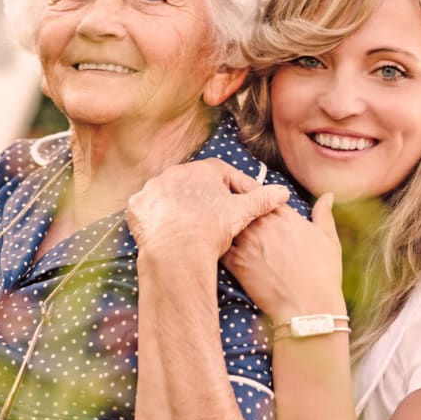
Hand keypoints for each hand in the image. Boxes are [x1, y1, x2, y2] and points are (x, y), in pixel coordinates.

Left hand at [127, 158, 289, 263]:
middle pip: (194, 182)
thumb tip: (283, 192)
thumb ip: (262, 199)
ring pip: (170, 194)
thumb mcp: (242, 212)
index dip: (234, 186)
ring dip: (179, 205)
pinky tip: (165, 230)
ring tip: (189, 226)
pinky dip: (156, 217)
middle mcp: (175, 172)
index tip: (241, 201)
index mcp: (202, 170)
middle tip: (214, 216)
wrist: (177, 249)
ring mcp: (153, 188)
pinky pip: (148, 208)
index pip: (222, 172)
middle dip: (204, 196)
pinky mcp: (137, 206)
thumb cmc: (211, 228)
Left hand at [221, 194, 345, 321]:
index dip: (247, 192)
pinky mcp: (236, 263)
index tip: (242, 195)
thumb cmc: (323, 273)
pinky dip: (215, 245)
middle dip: (228, 203)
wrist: (309, 307)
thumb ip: (324, 213)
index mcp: (282, 215)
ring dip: (220, 222)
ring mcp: (247, 243)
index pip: (257, 192)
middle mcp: (262, 224)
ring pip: (224, 223)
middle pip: (236, 204)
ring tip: (214, 223)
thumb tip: (329, 195)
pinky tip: (214, 247)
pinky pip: (218, 247)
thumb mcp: (328, 239)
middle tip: (221, 205)